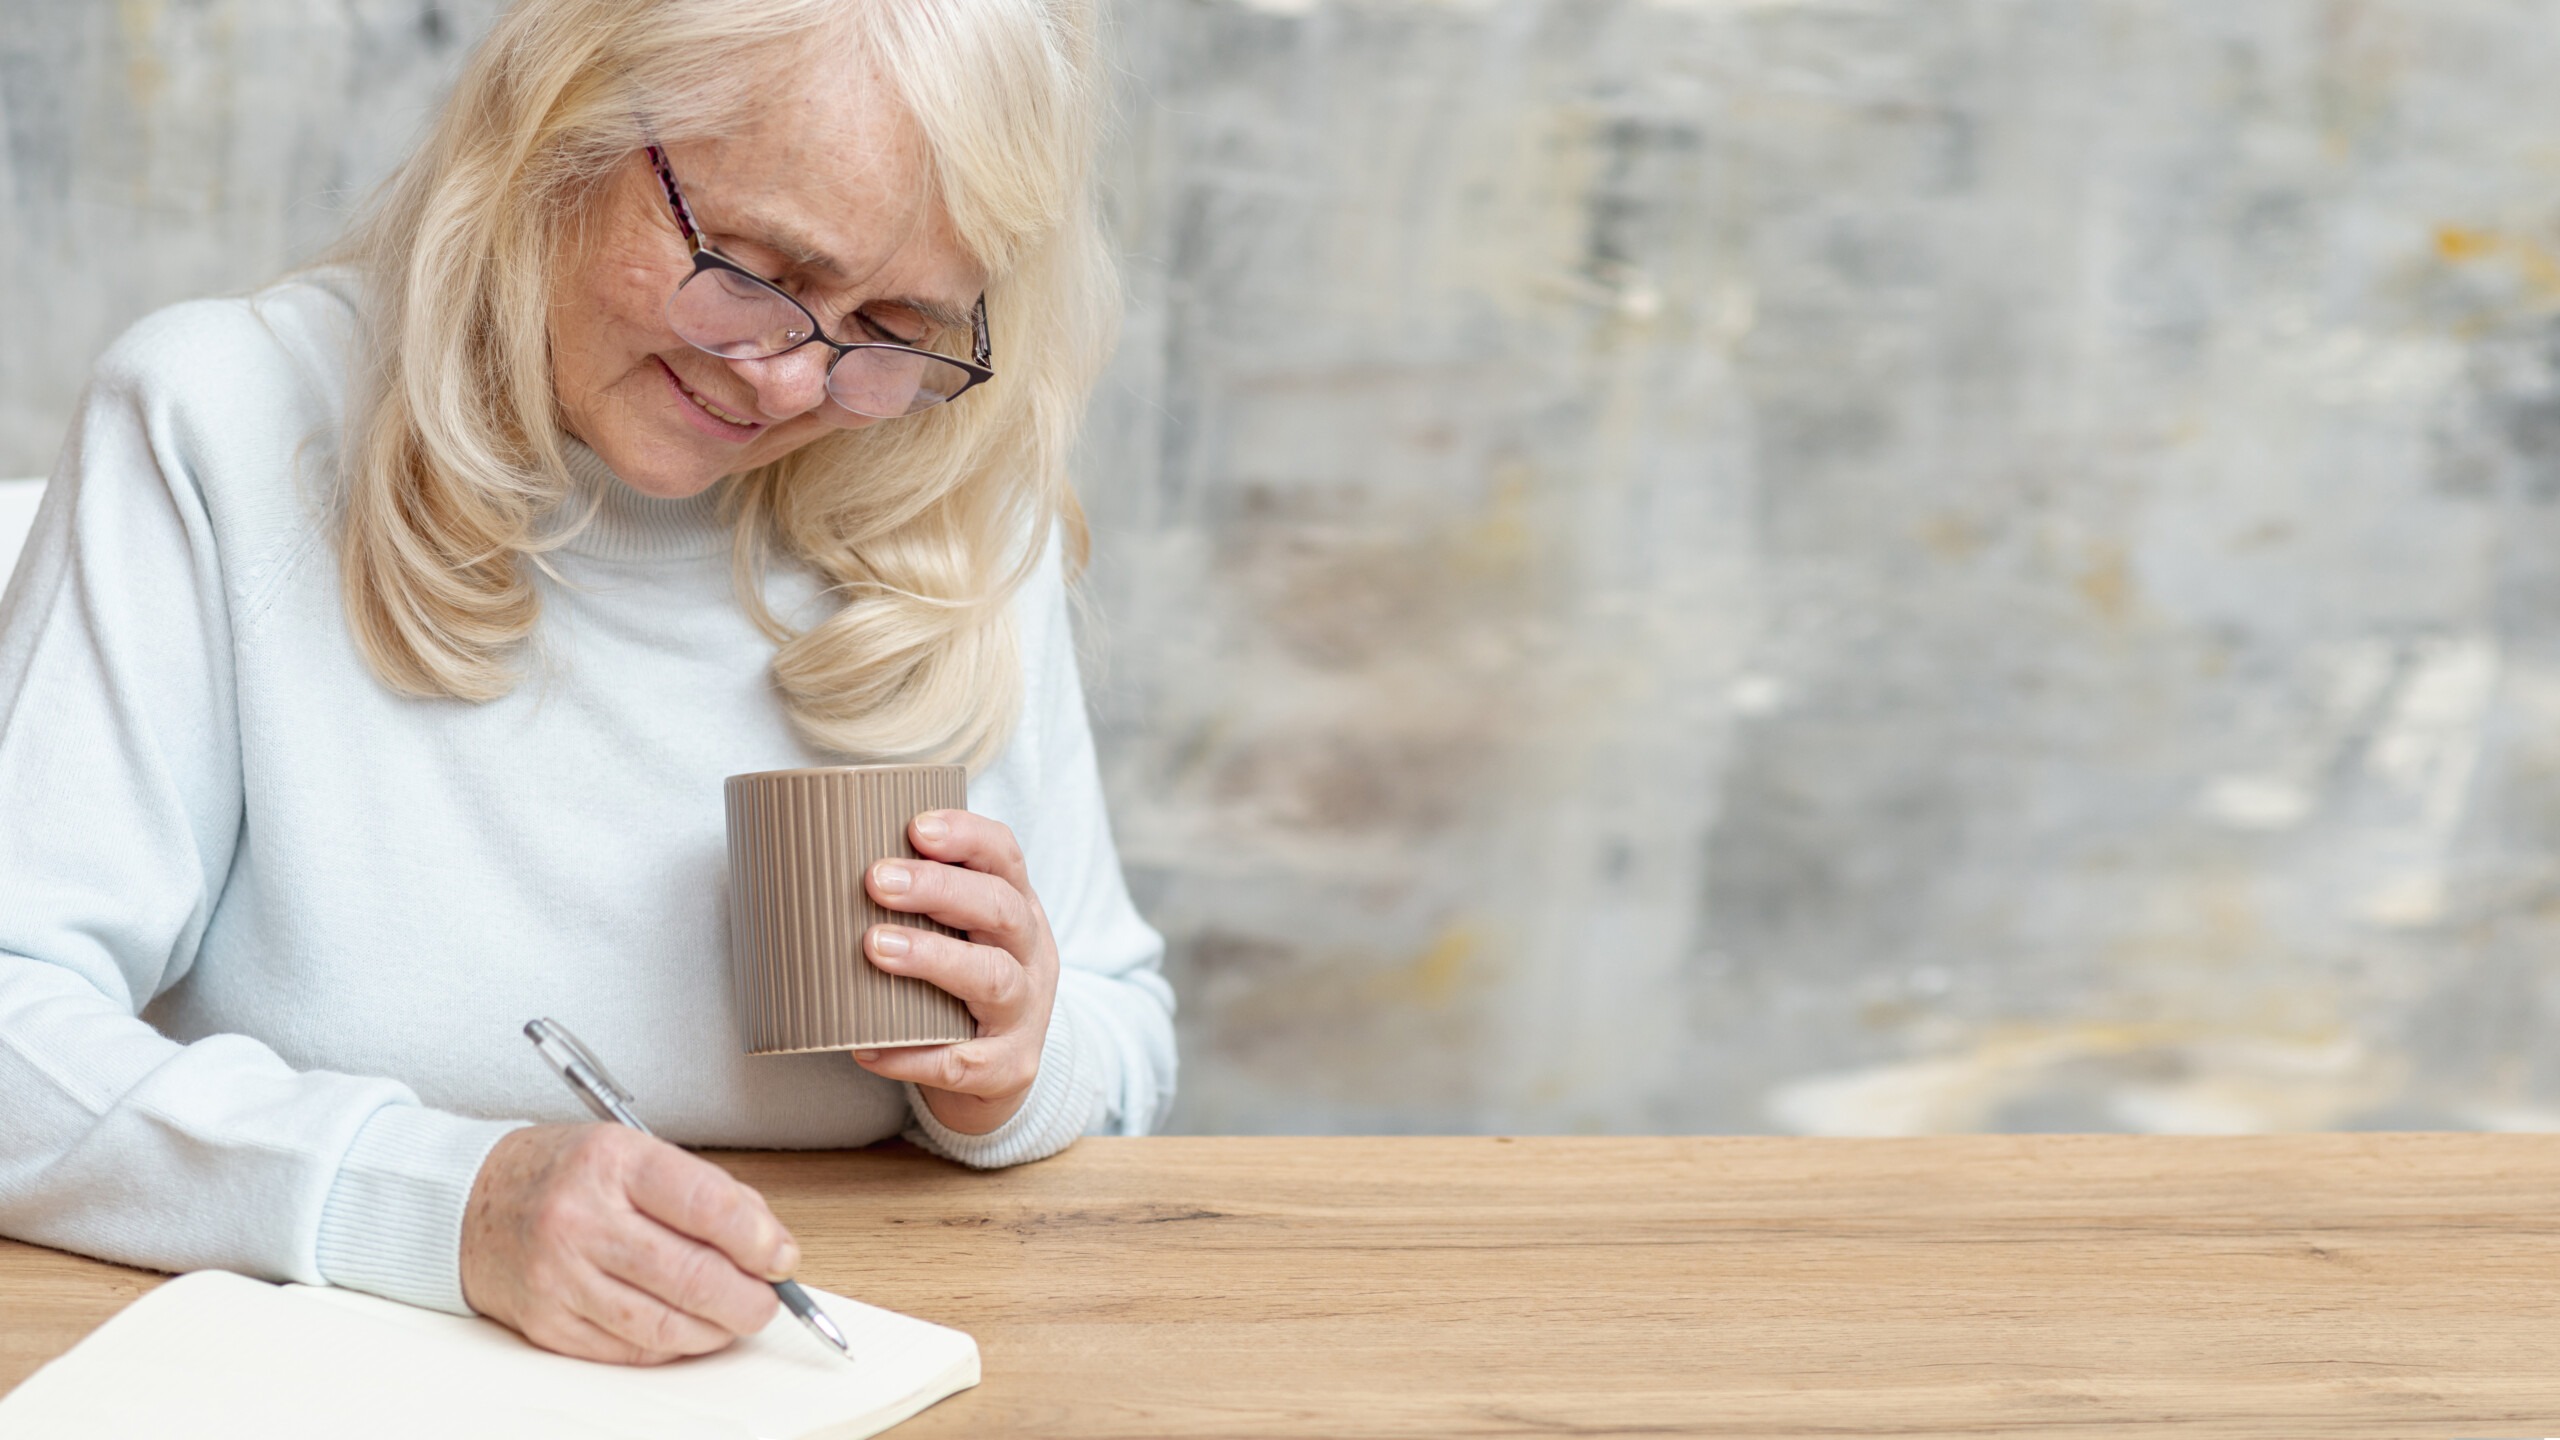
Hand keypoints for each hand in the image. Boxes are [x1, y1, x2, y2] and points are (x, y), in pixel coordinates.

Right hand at [459, 1124, 794, 1363]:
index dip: (759, 1240)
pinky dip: (671, 1344)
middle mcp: (582, 1220)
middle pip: (691, 1275)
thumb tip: (767, 1241)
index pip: (707, 1206)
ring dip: (716, 1328)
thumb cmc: (560, 1173)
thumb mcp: (631, 1151)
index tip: (781, 1256)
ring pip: (663, 1323)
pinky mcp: (548, 1323)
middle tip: (768, 1299)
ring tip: (734, 1317)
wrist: (467, 1202)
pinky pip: (629, 1349)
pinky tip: (686, 1328)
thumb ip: (703, 1191)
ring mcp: (561, 1276)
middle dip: (748, 1297)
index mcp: (612, 1162)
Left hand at [857, 809, 1060, 1134]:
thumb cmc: (958, 986)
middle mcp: (1030, 955)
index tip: (915, 827)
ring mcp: (1025, 1013)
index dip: (967, 837)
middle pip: (1000, 910)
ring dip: (933, 958)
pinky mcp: (1009, 1068)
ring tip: (875, 946)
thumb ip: (911, 905)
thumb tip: (805, 870)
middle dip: (939, 889)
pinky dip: (914, 1055)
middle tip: (877, 879)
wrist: (1002, 1076)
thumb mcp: (958, 936)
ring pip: (992, 978)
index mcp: (1016, 909)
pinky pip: (964, 1062)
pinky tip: (868, 1046)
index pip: (1005, 857)